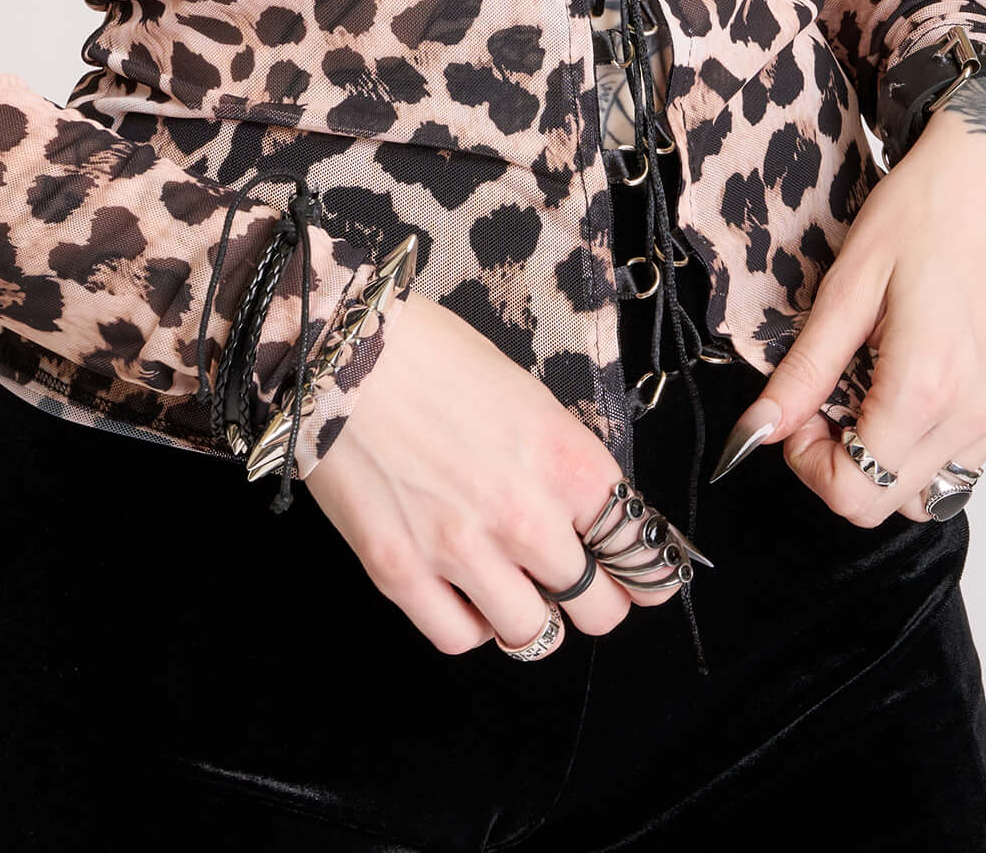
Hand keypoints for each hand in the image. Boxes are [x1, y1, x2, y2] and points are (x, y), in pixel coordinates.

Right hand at [304, 287, 640, 652]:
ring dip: (531, 615)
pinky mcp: (399, 571)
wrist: (340, 346)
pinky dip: (469, 626)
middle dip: (594, 600)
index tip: (638, 576)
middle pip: (598, 609)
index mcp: (566, 461)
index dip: (645, 571)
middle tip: (576, 585)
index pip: (642, 552)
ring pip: (533, 635)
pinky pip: (459, 639)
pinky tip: (463, 595)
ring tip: (512, 586)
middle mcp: (524, 515)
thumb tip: (587, 516)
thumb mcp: (527, 397)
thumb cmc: (432, 355)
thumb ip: (561, 465)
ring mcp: (461, 550)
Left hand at [714, 75, 985, 526]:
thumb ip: (806, 370)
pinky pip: (970, 453)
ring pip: (934, 487)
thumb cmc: (926, 207)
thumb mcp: (848, 284)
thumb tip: (759, 428)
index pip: (854, 493)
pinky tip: (913, 374)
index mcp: (927, 388)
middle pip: (891, 502)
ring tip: (871, 382)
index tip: (797, 413)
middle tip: (825, 398)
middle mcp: (978, 413)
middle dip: (842, 464)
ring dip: (888, 457)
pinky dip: (930, 437)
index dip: (808, 463)